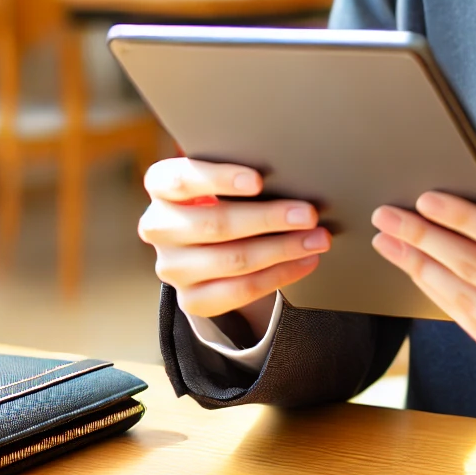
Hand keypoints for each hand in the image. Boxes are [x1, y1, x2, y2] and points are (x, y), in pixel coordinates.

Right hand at [137, 157, 330, 334]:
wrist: (208, 243)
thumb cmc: (223, 196)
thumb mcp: (221, 179)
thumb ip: (241, 175)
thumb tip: (293, 175)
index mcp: (160, 186)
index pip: (182, 179)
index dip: (219, 179)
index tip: (258, 181)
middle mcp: (158, 226)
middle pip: (215, 224)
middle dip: (268, 219)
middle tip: (309, 214)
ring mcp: (171, 267)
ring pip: (232, 260)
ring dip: (282, 250)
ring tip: (317, 240)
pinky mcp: (190, 299)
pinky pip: (240, 290)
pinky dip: (279, 275)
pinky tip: (305, 262)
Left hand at [372, 186, 475, 403]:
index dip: (461, 217)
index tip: (424, 199)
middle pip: (475, 268)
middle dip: (423, 239)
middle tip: (387, 217)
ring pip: (465, 301)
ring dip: (421, 269)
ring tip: (391, 245)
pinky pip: (473, 327)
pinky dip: (443, 299)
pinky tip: (421, 274)